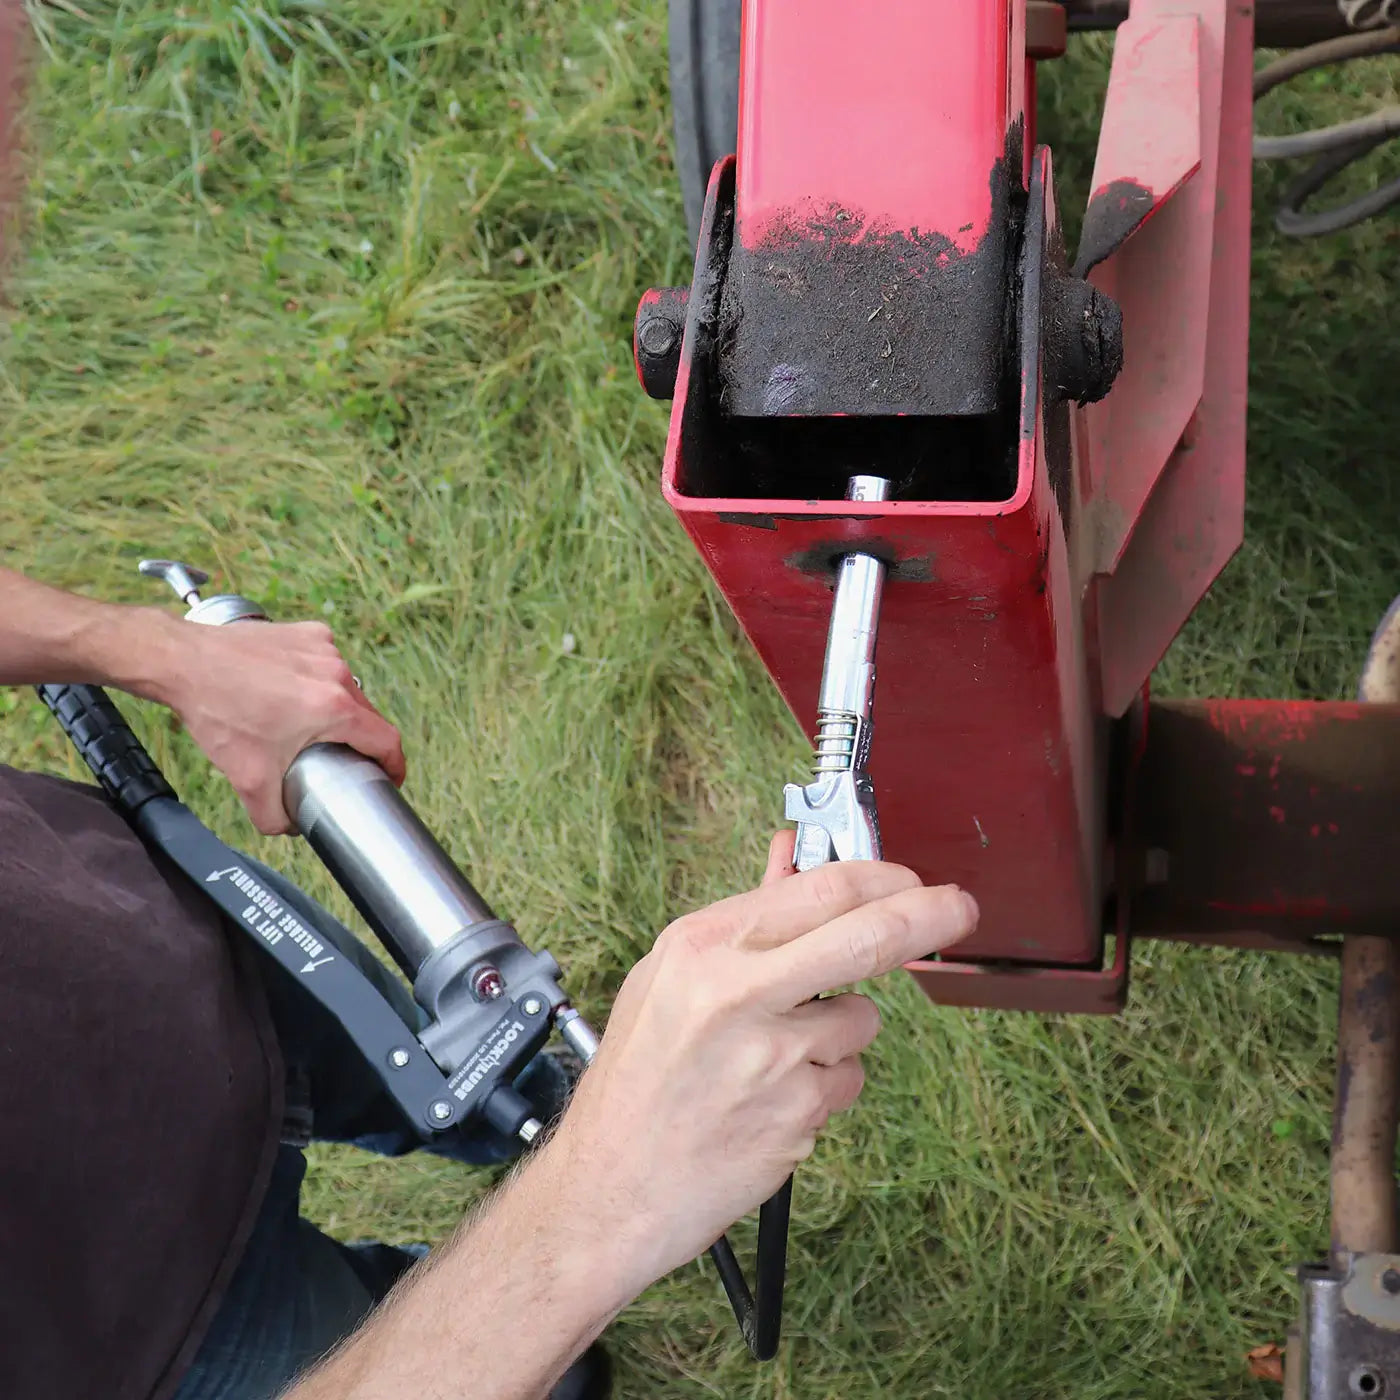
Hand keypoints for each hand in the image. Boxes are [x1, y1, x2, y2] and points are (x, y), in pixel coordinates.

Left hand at [151, 613, 404, 833]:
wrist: (185, 662)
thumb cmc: (218, 713)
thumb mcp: (248, 780)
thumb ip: (275, 817)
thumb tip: (292, 826)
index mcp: (334, 709)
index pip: (387, 741)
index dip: (394, 765)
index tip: (389, 778)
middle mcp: (337, 674)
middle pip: (367, 715)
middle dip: (359, 740)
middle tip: (338, 758)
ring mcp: (324, 648)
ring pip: (346, 688)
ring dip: (335, 708)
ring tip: (306, 723)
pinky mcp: (307, 632)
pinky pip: (326, 662)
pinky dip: (316, 679)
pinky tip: (291, 690)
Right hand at [537, 833, 978, 1300]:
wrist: (610, 1187)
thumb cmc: (637, 1079)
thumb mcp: (669, 979)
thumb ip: (745, 920)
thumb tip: (791, 856)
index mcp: (702, 947)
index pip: (820, 890)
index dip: (881, 876)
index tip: (910, 879)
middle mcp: (736, 992)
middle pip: (867, 935)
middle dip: (929, 915)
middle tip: (958, 908)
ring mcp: (772, 1057)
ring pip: (862, 1020)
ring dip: (840, 1032)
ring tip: (772, 1057)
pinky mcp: (798, 1114)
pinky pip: (846, 1079)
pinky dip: (823, 1086)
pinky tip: (770, 1099)